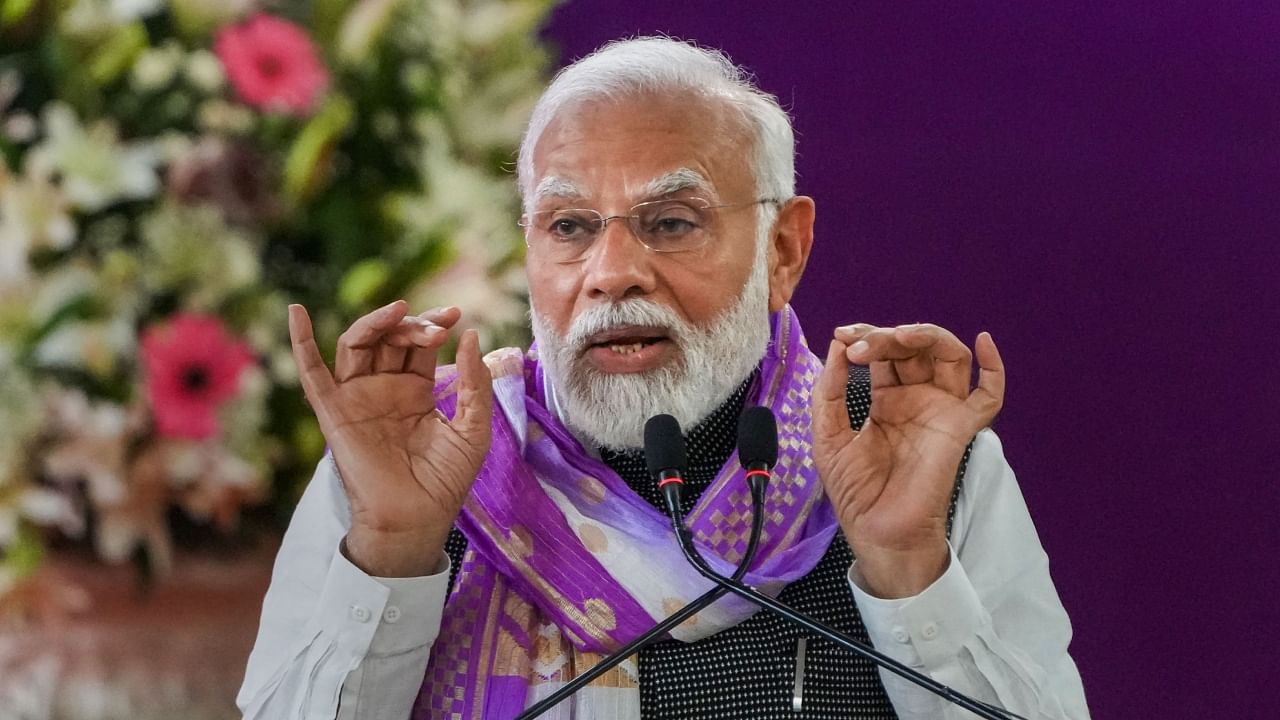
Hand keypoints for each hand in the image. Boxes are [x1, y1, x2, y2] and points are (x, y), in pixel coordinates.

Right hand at [288, 300, 492, 576]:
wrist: (418, 518)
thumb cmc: (446, 479)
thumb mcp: (473, 427)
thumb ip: (474, 383)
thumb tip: (472, 335)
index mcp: (415, 390)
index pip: (418, 343)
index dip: (433, 324)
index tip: (456, 316)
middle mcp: (383, 388)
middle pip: (389, 337)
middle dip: (413, 324)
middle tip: (438, 326)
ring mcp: (357, 398)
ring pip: (357, 345)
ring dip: (376, 323)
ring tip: (401, 312)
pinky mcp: (334, 413)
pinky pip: (312, 374)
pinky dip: (301, 343)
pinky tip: (296, 313)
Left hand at [812, 323, 1003, 597]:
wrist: (878, 533)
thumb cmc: (855, 492)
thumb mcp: (828, 436)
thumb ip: (829, 392)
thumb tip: (838, 346)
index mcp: (886, 399)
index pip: (884, 352)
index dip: (866, 336)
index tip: (842, 337)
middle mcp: (917, 399)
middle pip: (914, 348)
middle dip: (886, 335)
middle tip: (860, 344)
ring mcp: (941, 411)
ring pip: (948, 356)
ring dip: (925, 336)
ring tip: (895, 337)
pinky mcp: (960, 428)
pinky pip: (989, 395)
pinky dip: (994, 367)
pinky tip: (983, 341)